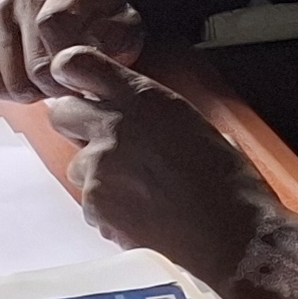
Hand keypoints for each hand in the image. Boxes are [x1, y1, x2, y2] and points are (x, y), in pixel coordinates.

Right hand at [0, 0, 142, 103]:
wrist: (81, 8)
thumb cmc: (103, 25)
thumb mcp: (127, 31)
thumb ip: (113, 44)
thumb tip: (74, 62)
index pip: (53, 27)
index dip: (68, 63)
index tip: (82, 76)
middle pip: (33, 63)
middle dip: (57, 86)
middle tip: (71, 84)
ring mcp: (0, 8)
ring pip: (11, 78)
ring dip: (34, 91)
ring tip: (51, 81)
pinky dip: (8, 89)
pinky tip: (28, 81)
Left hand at [41, 46, 297, 298]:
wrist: (235, 236)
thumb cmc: (228, 183)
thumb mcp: (195, 127)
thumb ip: (153, 116)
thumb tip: (133, 118)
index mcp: (145, 99)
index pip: (78, 62)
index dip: (69, 73)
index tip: (72, 84)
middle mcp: (115, 125)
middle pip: (62, 112)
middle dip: (76, 126)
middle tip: (104, 146)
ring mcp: (100, 165)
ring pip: (78, 166)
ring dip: (99, 178)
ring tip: (142, 194)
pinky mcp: (96, 202)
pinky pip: (89, 204)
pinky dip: (109, 212)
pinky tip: (143, 217)